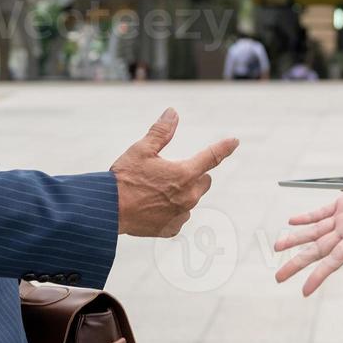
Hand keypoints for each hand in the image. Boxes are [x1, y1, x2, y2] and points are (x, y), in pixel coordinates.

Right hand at [111, 108, 238, 237]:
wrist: (108, 210)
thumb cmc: (124, 178)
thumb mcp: (141, 149)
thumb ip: (161, 132)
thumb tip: (173, 113)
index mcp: (184, 174)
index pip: (212, 157)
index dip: (224, 147)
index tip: (234, 142)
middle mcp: (188, 196)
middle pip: (204, 181)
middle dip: (193, 175)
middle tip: (169, 173)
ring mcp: (181, 215)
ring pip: (191, 200)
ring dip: (181, 194)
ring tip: (155, 192)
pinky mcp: (171, 229)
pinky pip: (179, 217)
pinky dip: (171, 211)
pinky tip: (152, 207)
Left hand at [274, 169, 342, 296]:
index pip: (334, 260)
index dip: (318, 275)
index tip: (304, 291)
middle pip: (317, 250)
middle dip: (297, 263)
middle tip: (278, 277)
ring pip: (314, 231)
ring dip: (296, 238)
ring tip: (277, 246)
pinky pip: (321, 211)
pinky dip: (307, 217)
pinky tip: (292, 220)